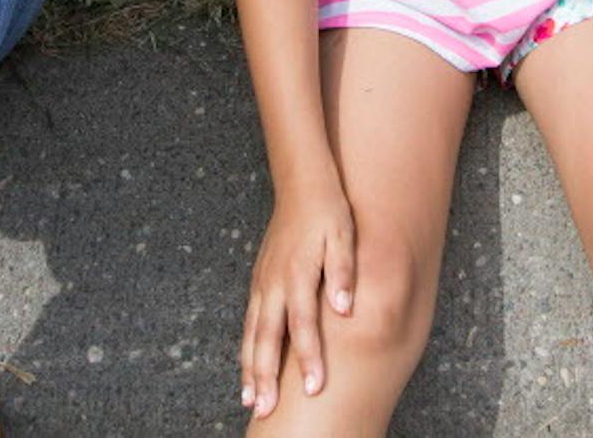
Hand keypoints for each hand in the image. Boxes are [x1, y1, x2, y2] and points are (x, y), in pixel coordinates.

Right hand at [239, 181, 356, 418]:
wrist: (301, 184)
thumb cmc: (327, 211)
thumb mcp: (344, 237)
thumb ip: (344, 273)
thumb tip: (345, 309)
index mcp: (298, 274)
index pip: (303, 324)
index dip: (309, 357)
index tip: (313, 387)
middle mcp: (274, 283)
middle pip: (267, 337)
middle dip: (266, 376)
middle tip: (265, 409)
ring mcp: (263, 283)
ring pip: (252, 333)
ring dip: (250, 368)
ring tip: (250, 400)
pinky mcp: (259, 281)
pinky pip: (249, 322)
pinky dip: (247, 348)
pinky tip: (248, 368)